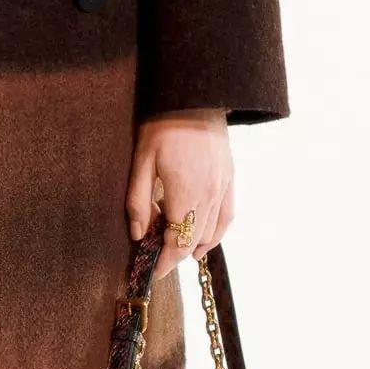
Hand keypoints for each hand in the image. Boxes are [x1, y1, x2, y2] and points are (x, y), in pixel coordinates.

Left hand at [126, 108, 233, 279]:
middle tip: (157, 258)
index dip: (165, 263)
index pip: (178, 243)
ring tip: (175, 248)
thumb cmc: (164, 124)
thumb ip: (139, 202)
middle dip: (175, 256)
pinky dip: (214, 234)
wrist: (197, 94)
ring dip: (193, 246)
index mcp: (185, 193)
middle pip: (194, 242)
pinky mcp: (230, 180)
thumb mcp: (142, 161)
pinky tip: (202, 241)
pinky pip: (226, 218)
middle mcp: (209, 196)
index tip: (152, 274)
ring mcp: (223, 188)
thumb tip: (139, 236)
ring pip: (211, 234)